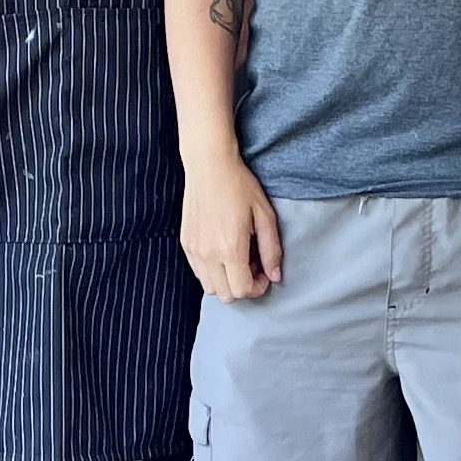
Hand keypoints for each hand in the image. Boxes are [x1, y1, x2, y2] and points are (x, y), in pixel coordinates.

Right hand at [180, 160, 284, 300]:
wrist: (209, 165)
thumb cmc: (239, 185)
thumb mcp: (264, 215)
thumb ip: (271, 249)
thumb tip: (275, 275)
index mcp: (230, 248)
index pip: (243, 290)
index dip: (258, 287)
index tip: (264, 272)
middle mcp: (208, 253)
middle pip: (226, 295)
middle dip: (243, 286)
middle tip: (252, 265)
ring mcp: (194, 249)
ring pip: (210, 288)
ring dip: (226, 281)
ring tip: (236, 258)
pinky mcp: (185, 243)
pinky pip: (198, 272)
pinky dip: (212, 271)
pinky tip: (222, 251)